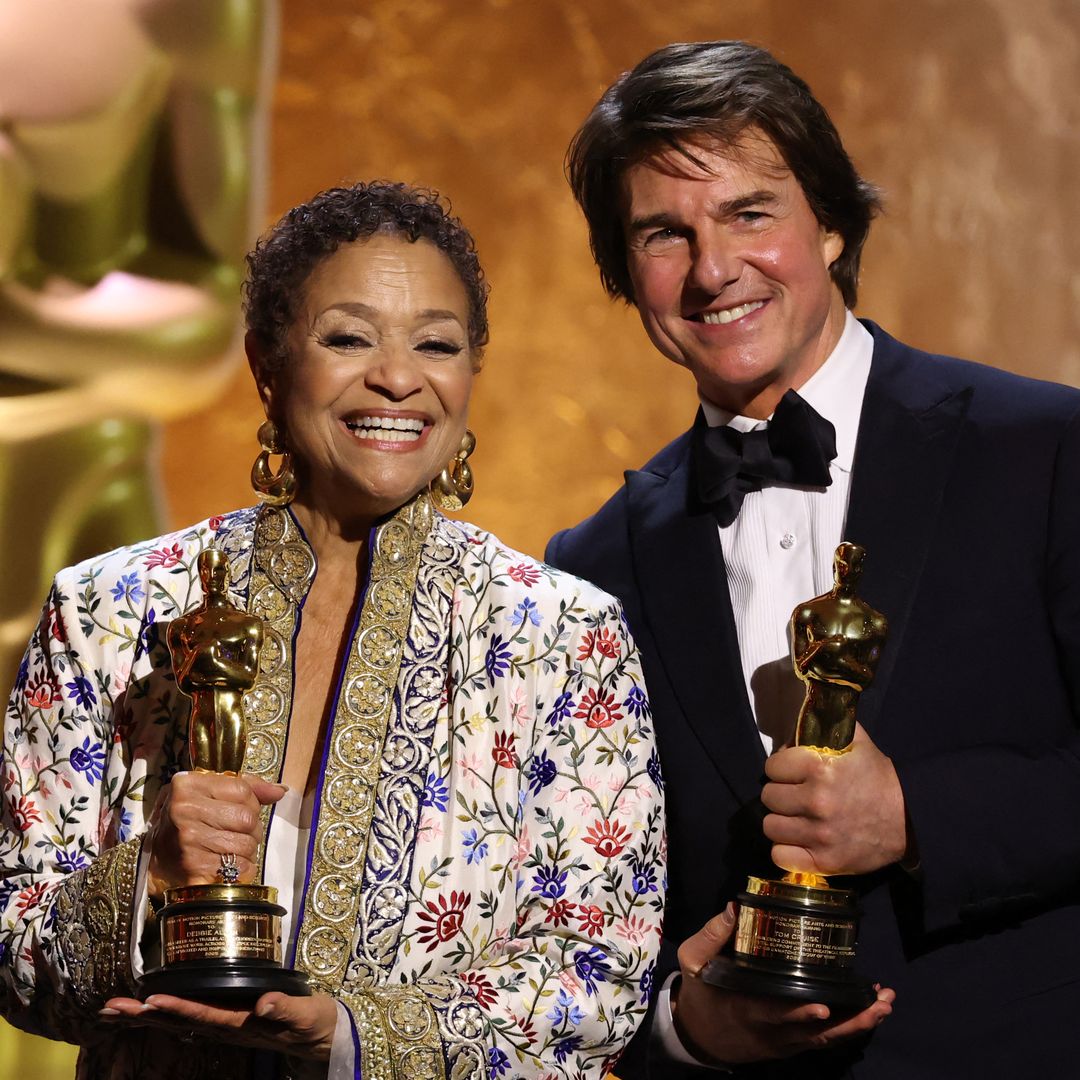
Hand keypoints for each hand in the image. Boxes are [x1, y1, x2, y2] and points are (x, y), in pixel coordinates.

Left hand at [100, 991, 336, 1060]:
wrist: (325, 1040)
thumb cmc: (317, 1024)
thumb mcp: (307, 1015)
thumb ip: (285, 1008)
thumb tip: (263, 1003)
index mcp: (244, 1024)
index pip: (204, 1016)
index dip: (177, 1008)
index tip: (149, 1001)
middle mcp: (229, 1027)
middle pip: (180, 1021)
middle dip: (143, 1015)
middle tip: (108, 1009)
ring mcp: (227, 1026)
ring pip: (179, 1021)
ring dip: (146, 1015)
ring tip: (113, 1010)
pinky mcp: (230, 1021)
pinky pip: (190, 1018)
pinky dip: (166, 1012)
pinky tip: (148, 1011)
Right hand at [146, 772, 286, 898]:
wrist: (153, 865)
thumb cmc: (185, 824)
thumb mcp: (205, 795)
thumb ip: (244, 787)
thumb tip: (280, 791)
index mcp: (187, 785)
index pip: (243, 790)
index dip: (250, 803)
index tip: (237, 811)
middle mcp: (184, 810)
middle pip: (248, 818)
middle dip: (250, 829)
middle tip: (234, 835)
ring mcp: (188, 841)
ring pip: (247, 844)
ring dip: (246, 851)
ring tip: (228, 851)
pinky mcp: (195, 869)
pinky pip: (240, 868)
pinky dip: (241, 870)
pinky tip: (225, 868)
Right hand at [673, 905, 893, 1063]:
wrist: (697, 1034)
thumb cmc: (700, 992)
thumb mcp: (695, 961)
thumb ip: (714, 935)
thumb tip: (734, 907)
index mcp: (746, 1008)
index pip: (775, 1014)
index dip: (799, 1012)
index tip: (825, 1005)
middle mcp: (771, 1032)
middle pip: (815, 1033)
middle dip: (850, 1021)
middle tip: (880, 1004)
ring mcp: (784, 1042)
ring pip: (825, 1039)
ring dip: (858, 1025)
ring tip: (884, 1005)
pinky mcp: (792, 1045)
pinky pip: (823, 1040)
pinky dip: (848, 1028)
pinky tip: (869, 1012)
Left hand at [762, 723, 910, 875]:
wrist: (909, 818)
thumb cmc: (878, 777)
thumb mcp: (856, 742)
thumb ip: (825, 725)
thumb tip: (796, 721)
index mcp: (819, 768)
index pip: (771, 767)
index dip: (780, 768)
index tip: (791, 772)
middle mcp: (816, 801)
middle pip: (768, 797)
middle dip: (780, 793)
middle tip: (795, 795)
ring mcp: (819, 834)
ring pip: (771, 826)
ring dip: (781, 821)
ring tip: (796, 818)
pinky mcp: (824, 862)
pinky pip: (781, 856)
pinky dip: (786, 850)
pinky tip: (798, 841)